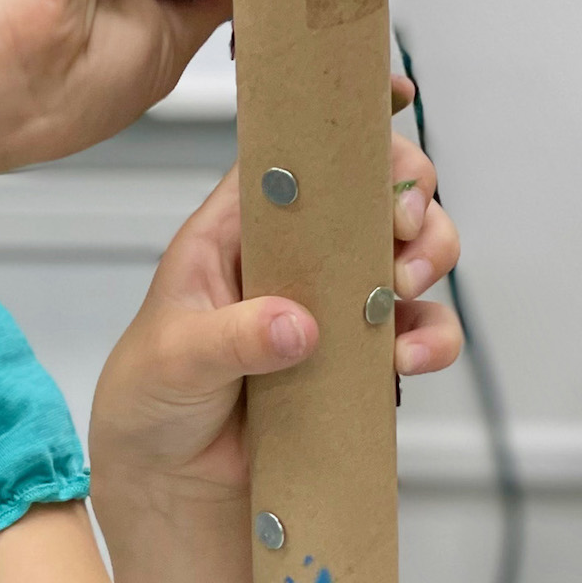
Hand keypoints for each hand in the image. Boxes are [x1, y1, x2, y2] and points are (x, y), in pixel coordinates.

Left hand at [88, 76, 462, 504]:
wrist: (166, 481)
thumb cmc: (150, 395)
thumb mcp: (174, 359)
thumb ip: (229, 340)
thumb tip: (296, 325)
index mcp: (237, 229)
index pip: (294, 154)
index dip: (344, 125)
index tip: (394, 101)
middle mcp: (292, 256)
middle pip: (370, 194)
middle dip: (407, 196)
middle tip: (402, 229)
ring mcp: (331, 305)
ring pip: (406, 254)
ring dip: (428, 257)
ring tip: (403, 286)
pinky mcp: (359, 360)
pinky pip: (417, 334)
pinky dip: (431, 338)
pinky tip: (410, 358)